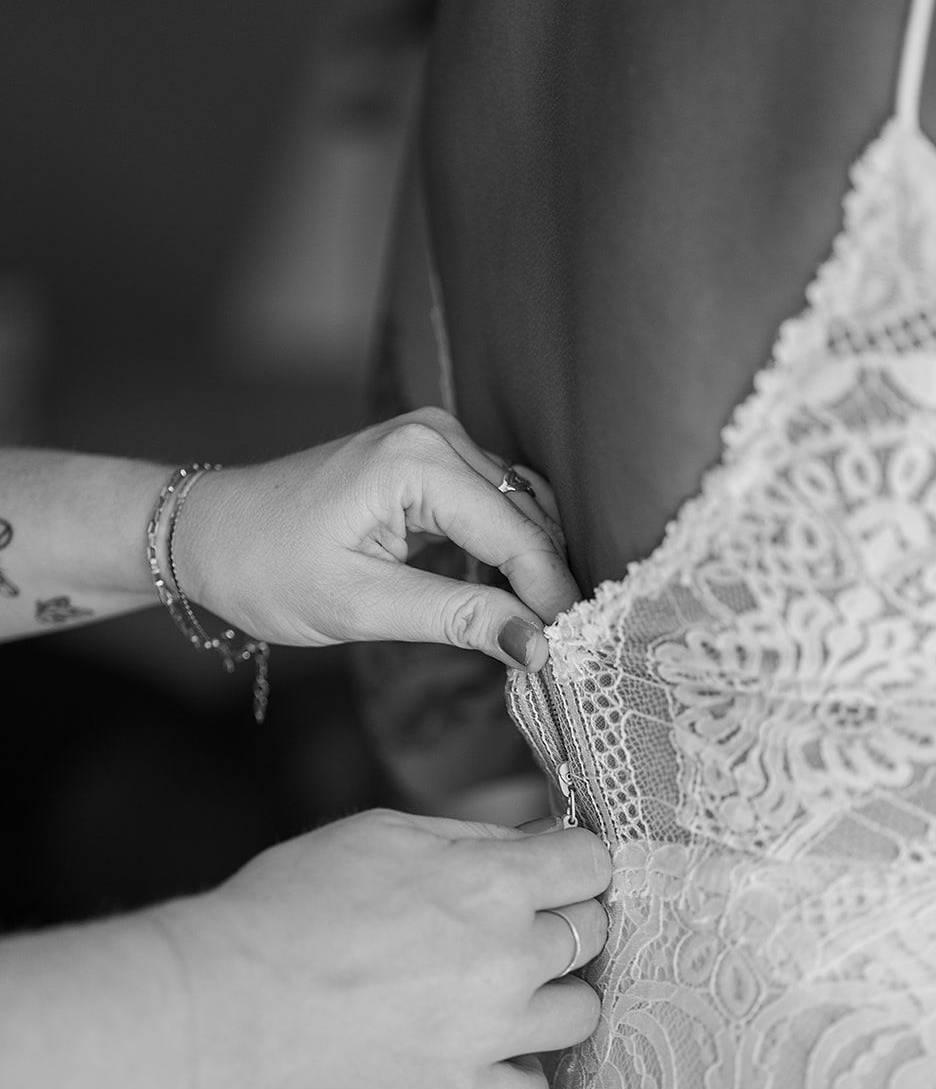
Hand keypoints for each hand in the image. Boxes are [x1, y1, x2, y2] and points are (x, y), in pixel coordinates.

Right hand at [162, 809, 610, 1088]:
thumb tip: (538, 831)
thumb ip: (475, 832)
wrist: (230, 994)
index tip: (552, 864)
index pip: (592, 862)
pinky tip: (490, 1048)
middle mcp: (509, 958)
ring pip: (583, 1012)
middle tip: (516, 917)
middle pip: (592, 931)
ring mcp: (491, 1034)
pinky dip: (520, 1073)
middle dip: (563, 914)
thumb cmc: (295, 897)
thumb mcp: (386, 830)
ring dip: (555, 992)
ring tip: (509, 983)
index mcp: (492, 883)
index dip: (573, 857)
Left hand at [178, 408, 577, 670]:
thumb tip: (538, 646)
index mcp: (418, 461)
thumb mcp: (362, 605)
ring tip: (538, 631)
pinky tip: (501, 600)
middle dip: (548, 582)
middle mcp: (435, 435)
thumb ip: (458, 619)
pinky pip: (490, 506)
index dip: (553, 596)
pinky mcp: (427, 459)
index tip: (574, 653)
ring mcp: (433, 440)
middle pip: (529, 516)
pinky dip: (505, 552)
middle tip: (563, 650)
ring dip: (531, 568)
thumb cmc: (266, 568)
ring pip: (519, 510)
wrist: (207, 533)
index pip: (519, 535)